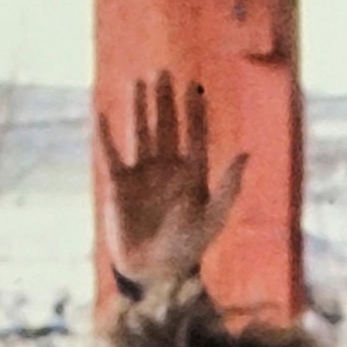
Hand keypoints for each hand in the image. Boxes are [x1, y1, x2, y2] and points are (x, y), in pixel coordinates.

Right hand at [100, 77, 243, 287]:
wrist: (154, 273)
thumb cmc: (187, 248)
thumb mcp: (213, 218)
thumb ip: (229, 186)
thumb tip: (245, 153)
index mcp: (192, 174)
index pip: (194, 134)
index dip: (194, 111)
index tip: (194, 86)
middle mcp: (167, 168)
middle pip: (166, 126)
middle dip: (165, 100)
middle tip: (163, 73)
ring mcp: (142, 175)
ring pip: (141, 132)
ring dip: (140, 108)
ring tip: (139, 81)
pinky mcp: (119, 186)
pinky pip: (110, 155)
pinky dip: (105, 135)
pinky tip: (101, 112)